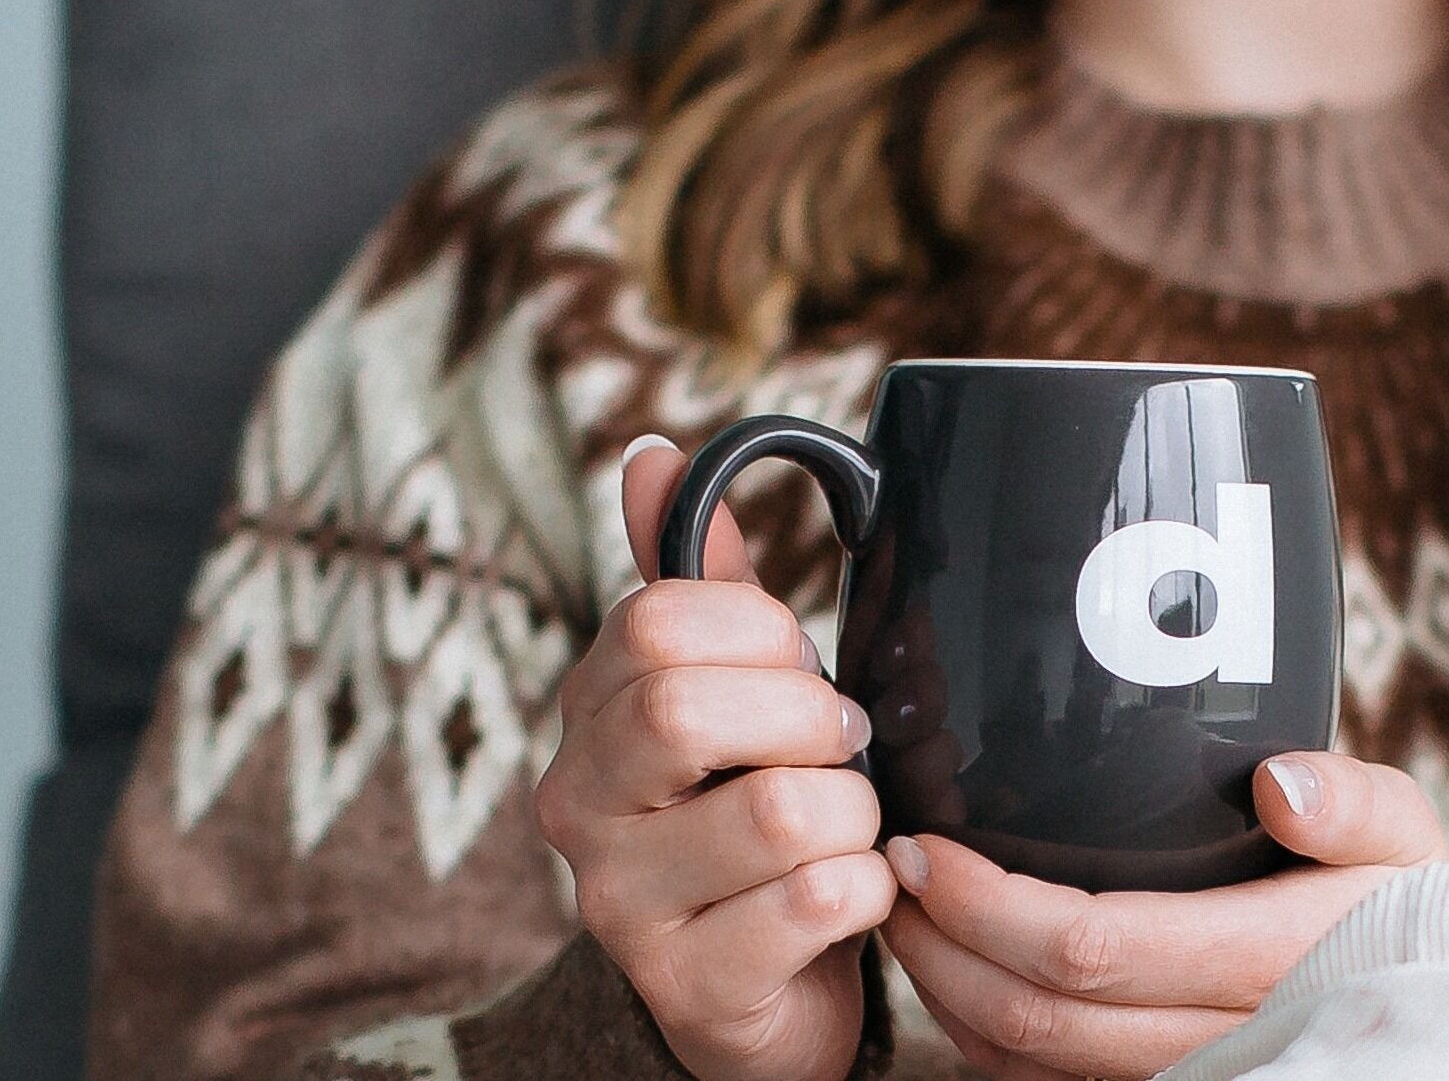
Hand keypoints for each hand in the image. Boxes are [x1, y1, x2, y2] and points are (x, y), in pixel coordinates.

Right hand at [531, 440, 894, 1080]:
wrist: (760, 994)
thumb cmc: (750, 815)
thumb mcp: (729, 690)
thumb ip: (699, 579)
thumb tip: (652, 456)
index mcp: (588, 714)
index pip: (656, 619)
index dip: (760, 631)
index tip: (796, 668)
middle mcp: (577, 805)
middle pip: (688, 706)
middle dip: (806, 717)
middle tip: (837, 748)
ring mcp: (622, 905)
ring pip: (777, 807)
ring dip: (852, 812)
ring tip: (848, 829)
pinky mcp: (689, 987)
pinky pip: (817, 898)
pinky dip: (871, 888)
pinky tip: (857, 895)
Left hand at [881, 753, 1446, 1077]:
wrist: (1430, 988)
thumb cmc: (1404, 893)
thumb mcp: (1402, 832)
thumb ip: (1349, 801)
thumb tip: (1282, 788)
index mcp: (1262, 966)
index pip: (1088, 950)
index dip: (988, 907)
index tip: (927, 848)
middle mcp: (1217, 1042)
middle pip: (1037, 1020)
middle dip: (943, 949)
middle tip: (893, 872)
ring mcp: (1186, 1075)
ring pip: (1030, 1065)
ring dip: (951, 994)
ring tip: (912, 916)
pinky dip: (989, 1035)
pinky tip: (964, 969)